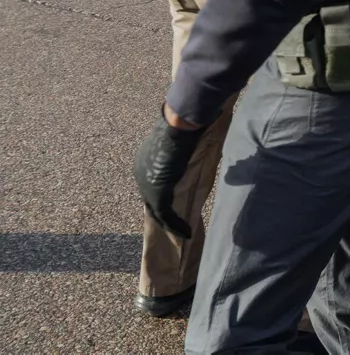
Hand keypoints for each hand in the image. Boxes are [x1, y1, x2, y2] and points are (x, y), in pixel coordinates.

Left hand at [134, 107, 204, 237]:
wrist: (179, 127)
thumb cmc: (184, 126)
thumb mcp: (182, 139)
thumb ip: (184, 147)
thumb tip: (197, 143)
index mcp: (144, 161)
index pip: (152, 185)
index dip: (164, 196)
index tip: (177, 206)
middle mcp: (141, 174)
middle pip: (151, 200)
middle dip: (164, 214)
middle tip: (178, 226)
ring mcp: (146, 185)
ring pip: (157, 211)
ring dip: (170, 225)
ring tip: (184, 234)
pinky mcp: (157, 193)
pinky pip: (165, 215)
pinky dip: (176, 226)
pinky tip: (187, 233)